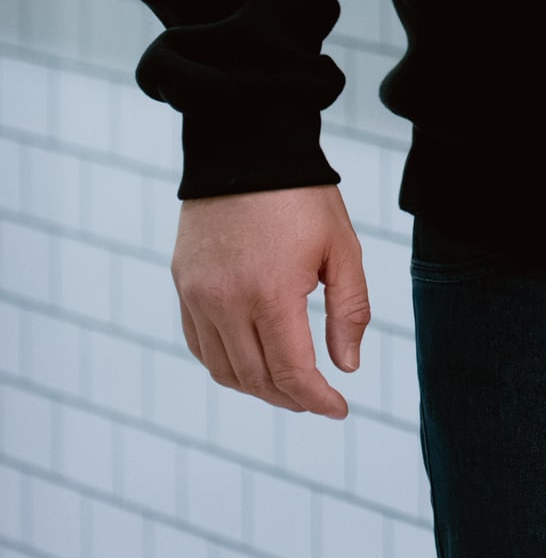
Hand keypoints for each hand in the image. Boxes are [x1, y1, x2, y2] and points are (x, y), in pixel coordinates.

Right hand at [172, 185, 370, 418]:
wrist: (247, 148)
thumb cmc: (303, 197)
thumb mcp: (342, 248)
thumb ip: (350, 310)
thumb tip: (347, 366)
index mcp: (272, 293)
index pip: (291, 372)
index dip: (317, 400)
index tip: (339, 409)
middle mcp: (226, 302)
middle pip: (257, 379)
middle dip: (291, 398)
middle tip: (317, 399)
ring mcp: (198, 295)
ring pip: (224, 370)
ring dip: (257, 388)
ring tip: (288, 386)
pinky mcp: (184, 285)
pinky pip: (199, 344)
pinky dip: (225, 364)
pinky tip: (250, 361)